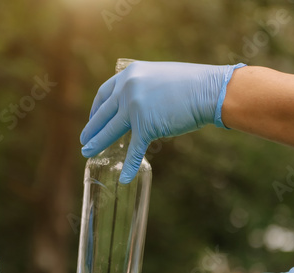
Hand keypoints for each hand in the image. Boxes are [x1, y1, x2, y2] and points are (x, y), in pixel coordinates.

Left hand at [80, 61, 245, 183]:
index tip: (93, 118)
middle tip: (84, 140)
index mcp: (129, 74)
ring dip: (98, 143)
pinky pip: (133, 150)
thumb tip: (135, 105)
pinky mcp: (146, 126)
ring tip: (87, 153)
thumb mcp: (158, 77)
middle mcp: (128, 88)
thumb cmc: (191, 84)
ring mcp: (135, 107)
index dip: (96, 108)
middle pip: (104, 113)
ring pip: (111, 130)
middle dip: (92, 129)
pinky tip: (123, 178)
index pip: (105, 93)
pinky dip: (128, 166)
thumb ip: (143, 88)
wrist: (210, 90)